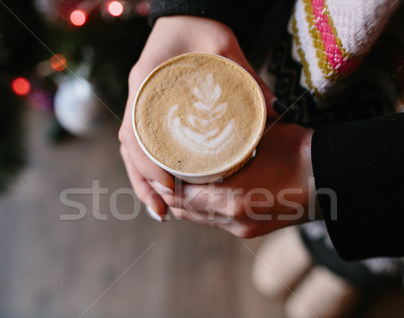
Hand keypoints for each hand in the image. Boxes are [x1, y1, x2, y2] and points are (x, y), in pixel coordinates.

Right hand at [118, 16, 276, 218]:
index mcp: (146, 82)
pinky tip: (162, 187)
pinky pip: (140, 143)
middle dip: (143, 183)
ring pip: (131, 150)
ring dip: (143, 181)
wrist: (189, 15)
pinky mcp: (148, 109)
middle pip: (129, 149)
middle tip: (162, 213)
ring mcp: (139, 103)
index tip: (169, 186)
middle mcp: (137, 96)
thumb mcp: (225, 47)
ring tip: (160, 210)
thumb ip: (246, 76)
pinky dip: (147, 167)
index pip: (136, 132)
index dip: (149, 164)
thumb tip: (274, 108)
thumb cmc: (204, 28)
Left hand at [160, 123, 316, 237]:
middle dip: (169, 192)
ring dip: (185, 202)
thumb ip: (226, 141)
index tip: (154, 163)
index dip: (162, 180)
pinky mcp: (249, 232)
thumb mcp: (257, 137)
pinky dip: (202, 209)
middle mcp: (232, 219)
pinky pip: (214, 222)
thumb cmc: (297, 152)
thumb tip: (201, 130)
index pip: (181, 194)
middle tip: (159, 171)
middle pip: (185, 210)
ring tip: (174, 181)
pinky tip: (199, 192)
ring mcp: (241, 229)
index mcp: (232, 198)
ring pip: (198, 219)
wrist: (330, 179)